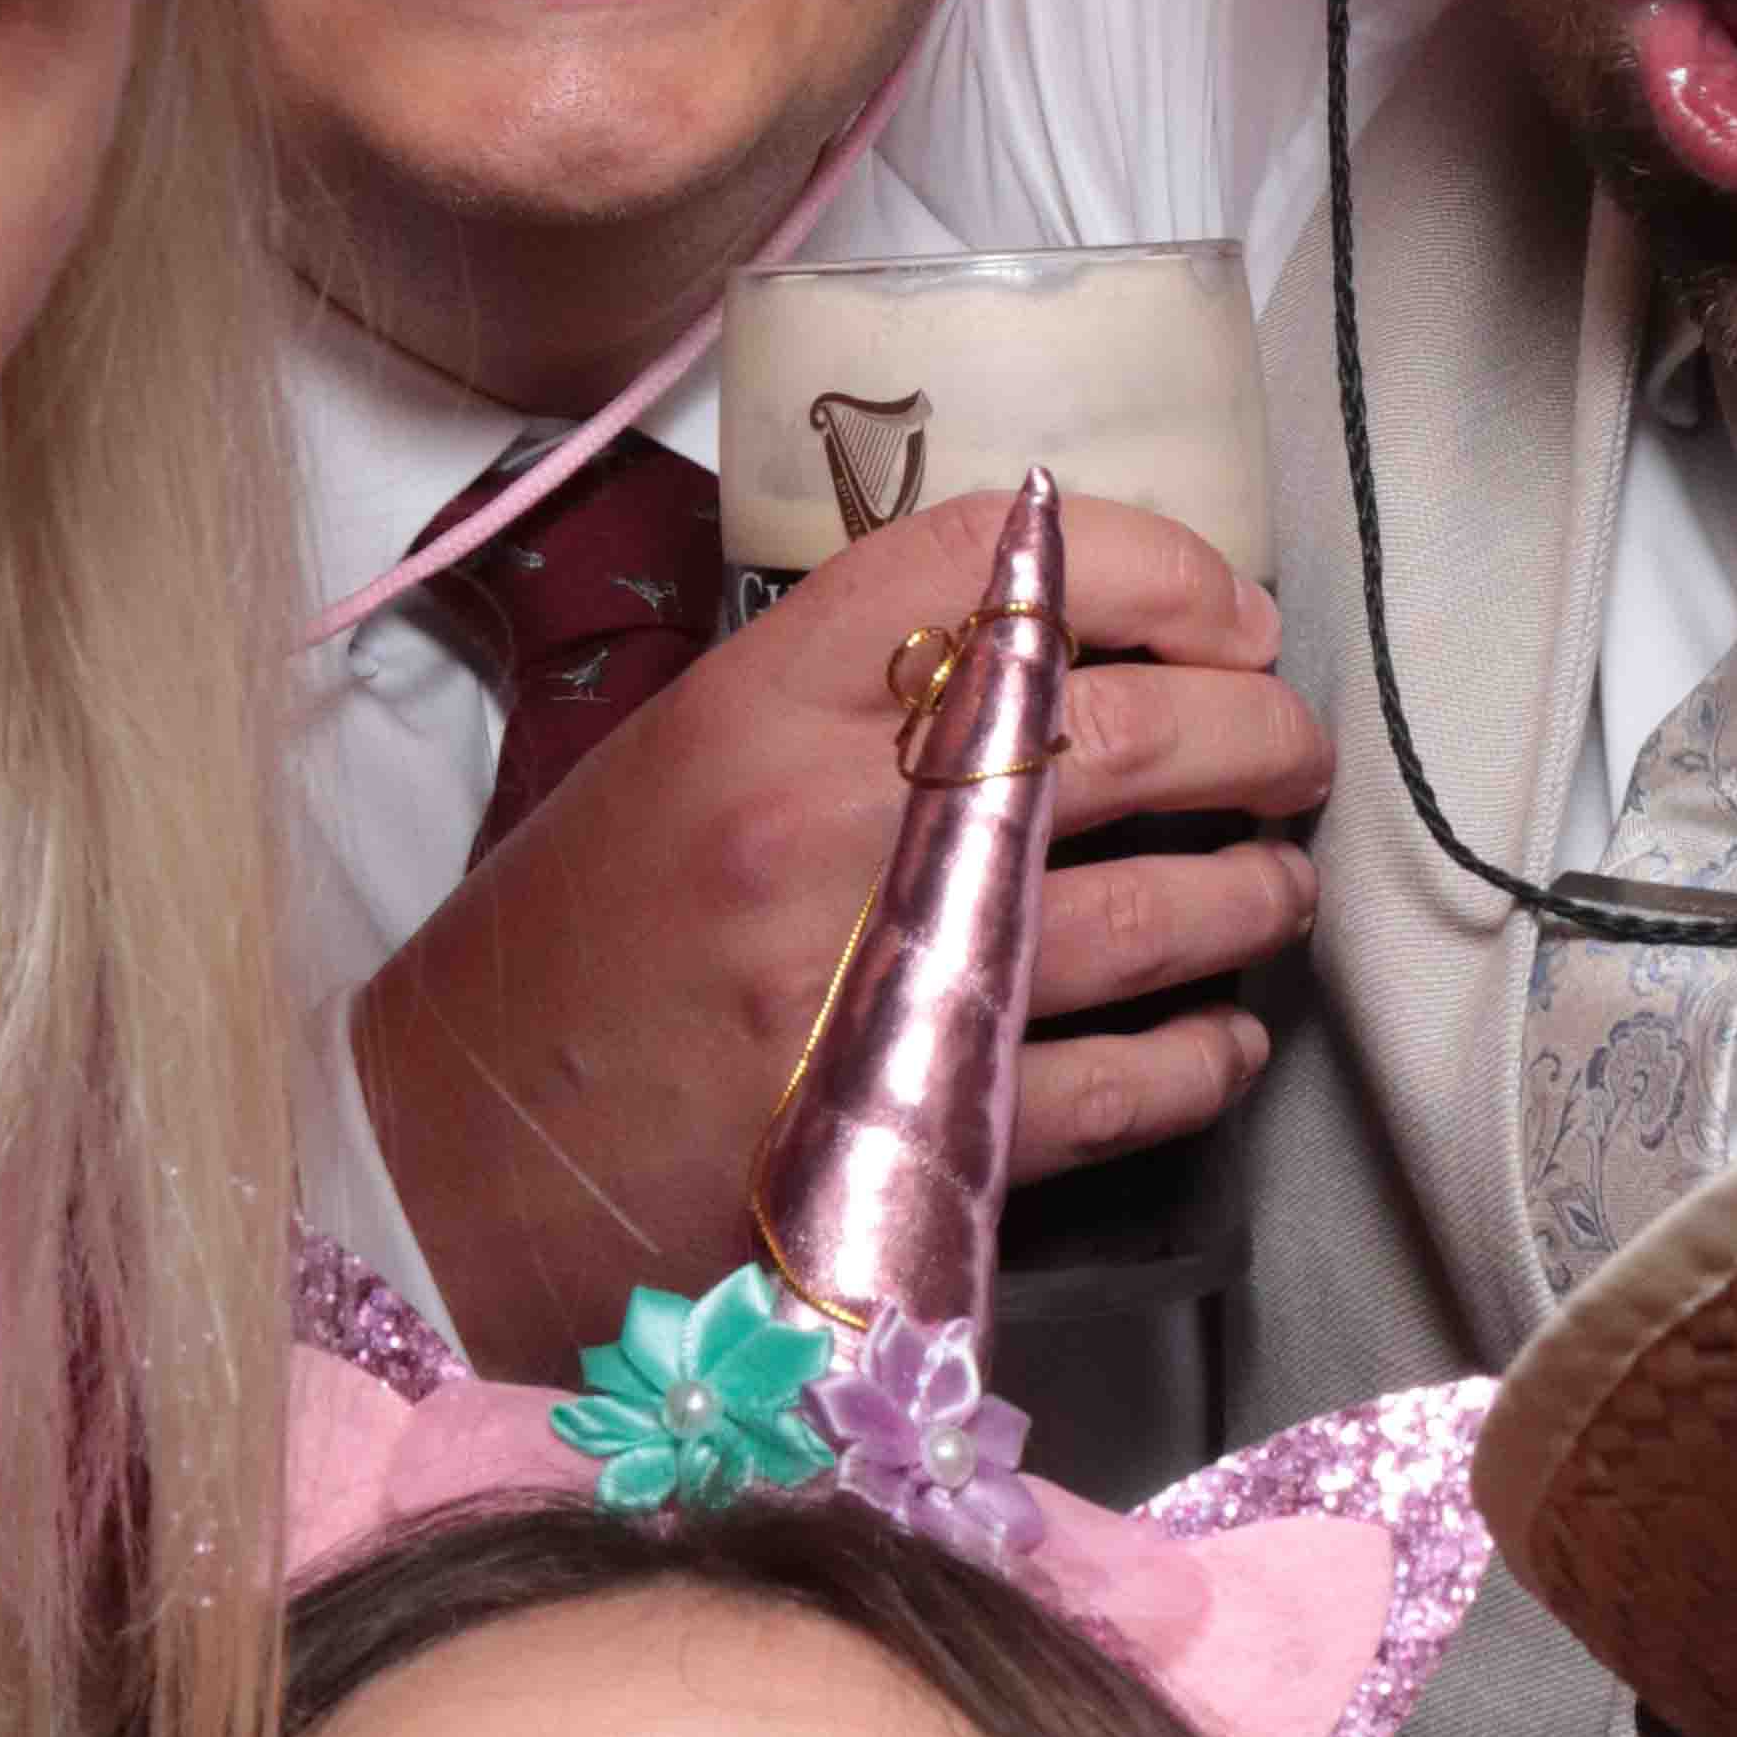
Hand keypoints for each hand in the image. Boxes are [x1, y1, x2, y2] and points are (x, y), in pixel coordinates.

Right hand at [352, 486, 1329, 1383]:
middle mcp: (825, 828)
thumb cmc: (565, 964)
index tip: (1227, 607)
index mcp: (756, 708)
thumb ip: (835, 699)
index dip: (1155, 563)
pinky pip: (1124, 1088)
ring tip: (1275, 886)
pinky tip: (1222, 1044)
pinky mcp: (917, 1143)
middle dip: (1256, 731)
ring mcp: (880, 991)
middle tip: (1292, 749)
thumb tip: (1051, 651)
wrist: (444, 1173)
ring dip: (1255, 893)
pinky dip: (1204, 1060)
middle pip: (1125, 733)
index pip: (998, 566)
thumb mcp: (666, 766)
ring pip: (1154, 912)